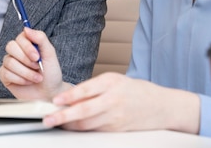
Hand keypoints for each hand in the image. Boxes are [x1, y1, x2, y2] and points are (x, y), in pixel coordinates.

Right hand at [0, 28, 71, 99]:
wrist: (49, 93)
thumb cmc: (51, 74)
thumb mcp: (50, 54)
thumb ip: (40, 38)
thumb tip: (26, 28)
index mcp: (27, 44)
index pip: (20, 37)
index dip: (27, 46)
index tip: (37, 57)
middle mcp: (16, 52)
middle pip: (10, 46)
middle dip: (25, 59)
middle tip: (37, 67)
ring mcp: (9, 63)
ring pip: (9, 61)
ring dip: (26, 72)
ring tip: (37, 78)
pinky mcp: (5, 75)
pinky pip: (5, 73)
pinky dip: (19, 79)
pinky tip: (27, 82)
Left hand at [43, 72, 199, 132]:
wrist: (161, 106)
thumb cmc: (135, 90)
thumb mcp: (114, 80)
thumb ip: (93, 87)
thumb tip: (69, 97)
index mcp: (111, 82)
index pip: (86, 89)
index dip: (69, 96)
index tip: (55, 100)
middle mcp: (113, 99)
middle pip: (84, 110)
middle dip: (64, 116)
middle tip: (48, 119)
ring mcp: (116, 116)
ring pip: (87, 124)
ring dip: (69, 124)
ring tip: (55, 123)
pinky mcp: (117, 129)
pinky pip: (95, 130)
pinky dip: (82, 129)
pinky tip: (72, 127)